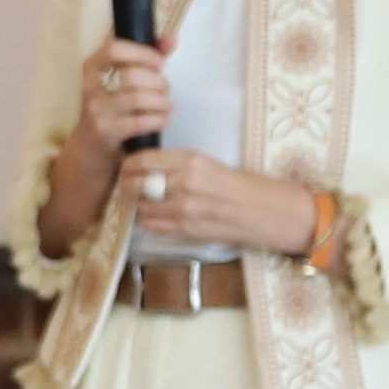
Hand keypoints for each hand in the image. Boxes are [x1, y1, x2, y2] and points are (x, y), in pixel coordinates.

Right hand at [61, 37, 172, 182]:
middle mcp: (89, 88)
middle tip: (165, 90)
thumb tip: (172, 38)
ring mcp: (97, 111)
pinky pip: (143, 121)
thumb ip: (147, 57)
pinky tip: (162, 119)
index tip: (159, 63)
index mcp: (92, 68)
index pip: (115, 49)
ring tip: (166, 106)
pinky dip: (160, 119)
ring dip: (163, 102)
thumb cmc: (113, 107)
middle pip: (133, 75)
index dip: (143, 53)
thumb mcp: (123, 80)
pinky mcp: (107, 132)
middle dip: (159, 82)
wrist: (91, 149)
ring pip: (141, 98)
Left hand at [124, 149, 318, 256]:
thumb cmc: (236, 185)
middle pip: (134, 184)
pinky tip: (159, 215)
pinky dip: (149, 220)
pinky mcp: (185, 228)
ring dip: (138, 205)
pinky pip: (151, 224)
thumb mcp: (206, 164)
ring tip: (146, 201)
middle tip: (129, 186)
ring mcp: (183, 207)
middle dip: (127, 186)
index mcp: (191, 160)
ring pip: (140, 206)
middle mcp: (184, 182)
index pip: (142, 160)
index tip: (127, 168)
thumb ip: (175, 165)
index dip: (128, 165)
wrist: (262, 211)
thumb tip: (143, 167)